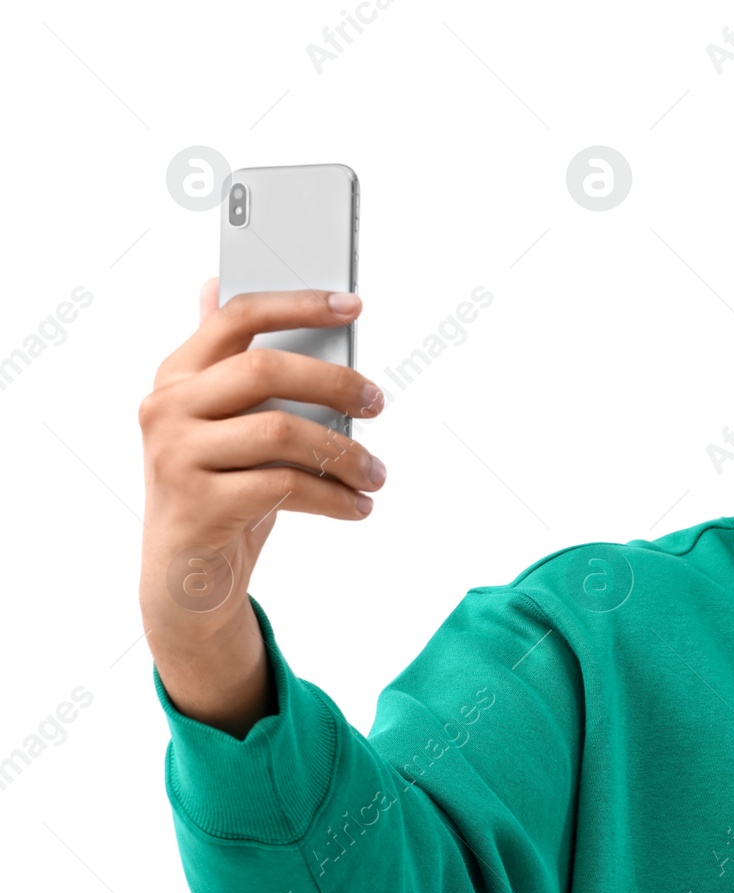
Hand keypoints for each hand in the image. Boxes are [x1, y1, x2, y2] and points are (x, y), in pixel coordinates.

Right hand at [137, 280, 385, 734]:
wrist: (186, 576)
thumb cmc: (221, 492)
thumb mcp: (229, 430)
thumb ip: (232, 371)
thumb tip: (217, 287)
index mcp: (176, 376)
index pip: (237, 317)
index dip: (298, 304)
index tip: (352, 306)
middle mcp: (168, 407)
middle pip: (266, 369)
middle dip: (336, 383)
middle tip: (377, 404)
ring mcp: (177, 454)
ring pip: (283, 431)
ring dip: (346, 453)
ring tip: (376, 474)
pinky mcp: (200, 502)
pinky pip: (287, 486)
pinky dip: (335, 497)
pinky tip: (358, 507)